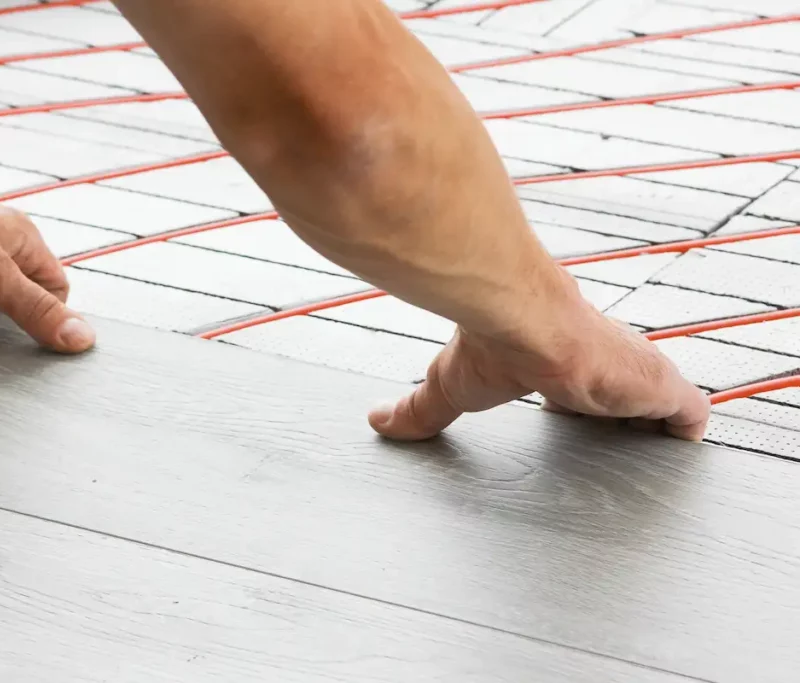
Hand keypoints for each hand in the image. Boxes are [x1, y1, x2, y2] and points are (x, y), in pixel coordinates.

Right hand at [369, 287, 710, 441]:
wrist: (522, 319)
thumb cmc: (489, 344)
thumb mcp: (448, 386)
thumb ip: (417, 409)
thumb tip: (375, 421)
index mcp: (557, 363)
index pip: (581, 384)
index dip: (585, 405)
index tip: (580, 424)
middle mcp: (601, 364)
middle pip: (626, 397)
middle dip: (627, 422)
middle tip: (622, 454)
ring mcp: (633, 375)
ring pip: (661, 406)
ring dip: (659, 428)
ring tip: (654, 458)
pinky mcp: (656, 386)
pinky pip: (689, 415)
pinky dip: (687, 432)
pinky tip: (680, 449)